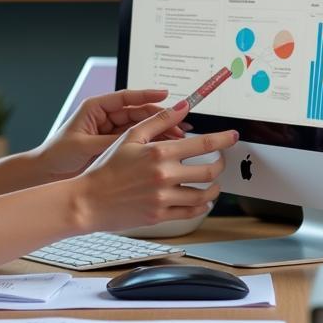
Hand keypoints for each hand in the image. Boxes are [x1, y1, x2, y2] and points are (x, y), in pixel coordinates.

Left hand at [35, 88, 191, 180]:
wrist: (48, 172)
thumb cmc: (59, 154)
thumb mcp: (85, 146)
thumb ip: (109, 140)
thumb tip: (132, 140)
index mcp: (95, 108)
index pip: (125, 97)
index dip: (146, 95)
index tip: (165, 94)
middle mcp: (105, 116)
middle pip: (137, 112)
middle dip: (159, 116)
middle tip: (179, 122)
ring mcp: (110, 130)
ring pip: (140, 127)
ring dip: (158, 130)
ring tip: (178, 135)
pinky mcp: (113, 144)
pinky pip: (136, 140)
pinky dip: (150, 143)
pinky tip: (165, 146)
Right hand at [71, 105, 235, 233]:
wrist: (89, 200)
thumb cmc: (106, 168)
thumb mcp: (129, 138)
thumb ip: (158, 121)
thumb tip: (182, 106)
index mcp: (159, 153)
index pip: (203, 144)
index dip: (223, 139)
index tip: (233, 136)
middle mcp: (164, 176)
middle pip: (210, 170)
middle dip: (221, 164)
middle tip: (221, 161)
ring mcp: (164, 198)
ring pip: (204, 194)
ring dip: (214, 188)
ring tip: (213, 183)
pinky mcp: (160, 216)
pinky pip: (191, 212)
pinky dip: (202, 206)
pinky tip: (201, 199)